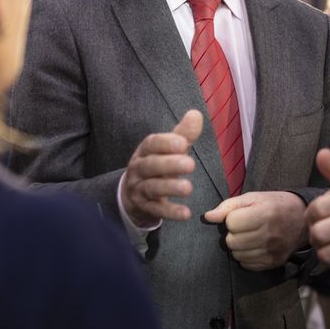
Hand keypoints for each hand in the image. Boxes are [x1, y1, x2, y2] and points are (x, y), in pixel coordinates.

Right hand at [121, 110, 201, 225]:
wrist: (133, 194)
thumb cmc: (156, 166)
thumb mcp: (168, 150)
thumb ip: (183, 134)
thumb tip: (196, 114)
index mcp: (145, 151)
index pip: (151, 144)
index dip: (165, 143)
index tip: (182, 143)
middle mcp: (138, 169)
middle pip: (150, 165)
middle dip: (169, 164)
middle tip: (190, 164)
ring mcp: (139, 189)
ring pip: (151, 188)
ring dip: (169, 188)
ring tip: (188, 188)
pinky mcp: (144, 208)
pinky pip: (156, 210)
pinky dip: (170, 212)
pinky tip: (186, 214)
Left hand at [202, 191, 308, 270]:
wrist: (302, 220)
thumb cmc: (274, 205)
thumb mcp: (253, 198)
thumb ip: (229, 206)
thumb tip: (208, 217)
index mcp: (264, 214)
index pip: (231, 223)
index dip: (232, 218)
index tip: (241, 215)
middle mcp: (269, 235)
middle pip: (232, 242)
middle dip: (233, 233)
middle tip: (244, 227)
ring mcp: (272, 251)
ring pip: (237, 255)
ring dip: (238, 246)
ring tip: (249, 236)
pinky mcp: (274, 263)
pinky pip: (247, 265)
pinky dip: (246, 256)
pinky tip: (254, 246)